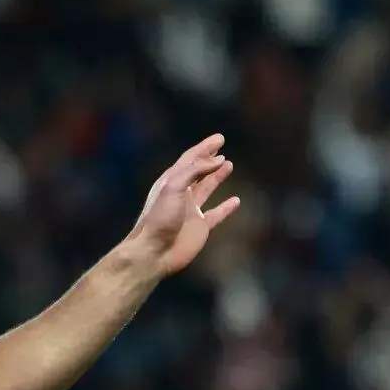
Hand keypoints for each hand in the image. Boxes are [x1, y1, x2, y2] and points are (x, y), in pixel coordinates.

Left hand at [130, 134, 240, 275]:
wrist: (154, 251)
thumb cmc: (159, 218)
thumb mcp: (174, 187)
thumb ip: (194, 171)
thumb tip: (218, 159)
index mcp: (171, 181)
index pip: (190, 159)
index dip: (205, 148)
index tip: (220, 138)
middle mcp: (181, 193)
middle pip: (198, 171)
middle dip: (210, 157)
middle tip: (222, 144)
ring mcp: (191, 210)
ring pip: (207, 188)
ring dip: (217, 176)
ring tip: (229, 164)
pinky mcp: (200, 227)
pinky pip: (216, 214)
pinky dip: (226, 207)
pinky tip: (236, 200)